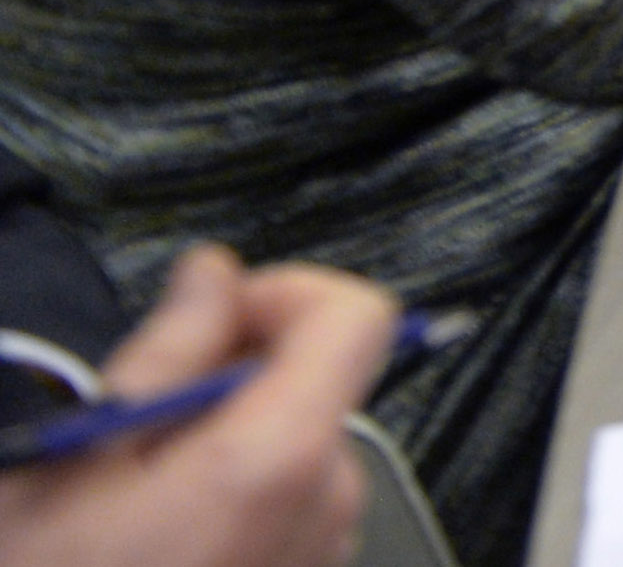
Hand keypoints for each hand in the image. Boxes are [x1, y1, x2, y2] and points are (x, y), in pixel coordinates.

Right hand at [0, 243, 399, 566]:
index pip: (357, 318)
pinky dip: (236, 503)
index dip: (286, 295)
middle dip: (233, 385)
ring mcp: (321, 558)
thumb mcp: (73, 458)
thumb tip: (214, 275)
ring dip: (226, 449)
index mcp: (277, 462)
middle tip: (130, 431)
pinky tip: (155, 543)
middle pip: (316, 387)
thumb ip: (165, 353)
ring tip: (128, 504)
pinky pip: (289, 513)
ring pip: (296, 450)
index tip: (213, 317)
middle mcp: (325, 508)